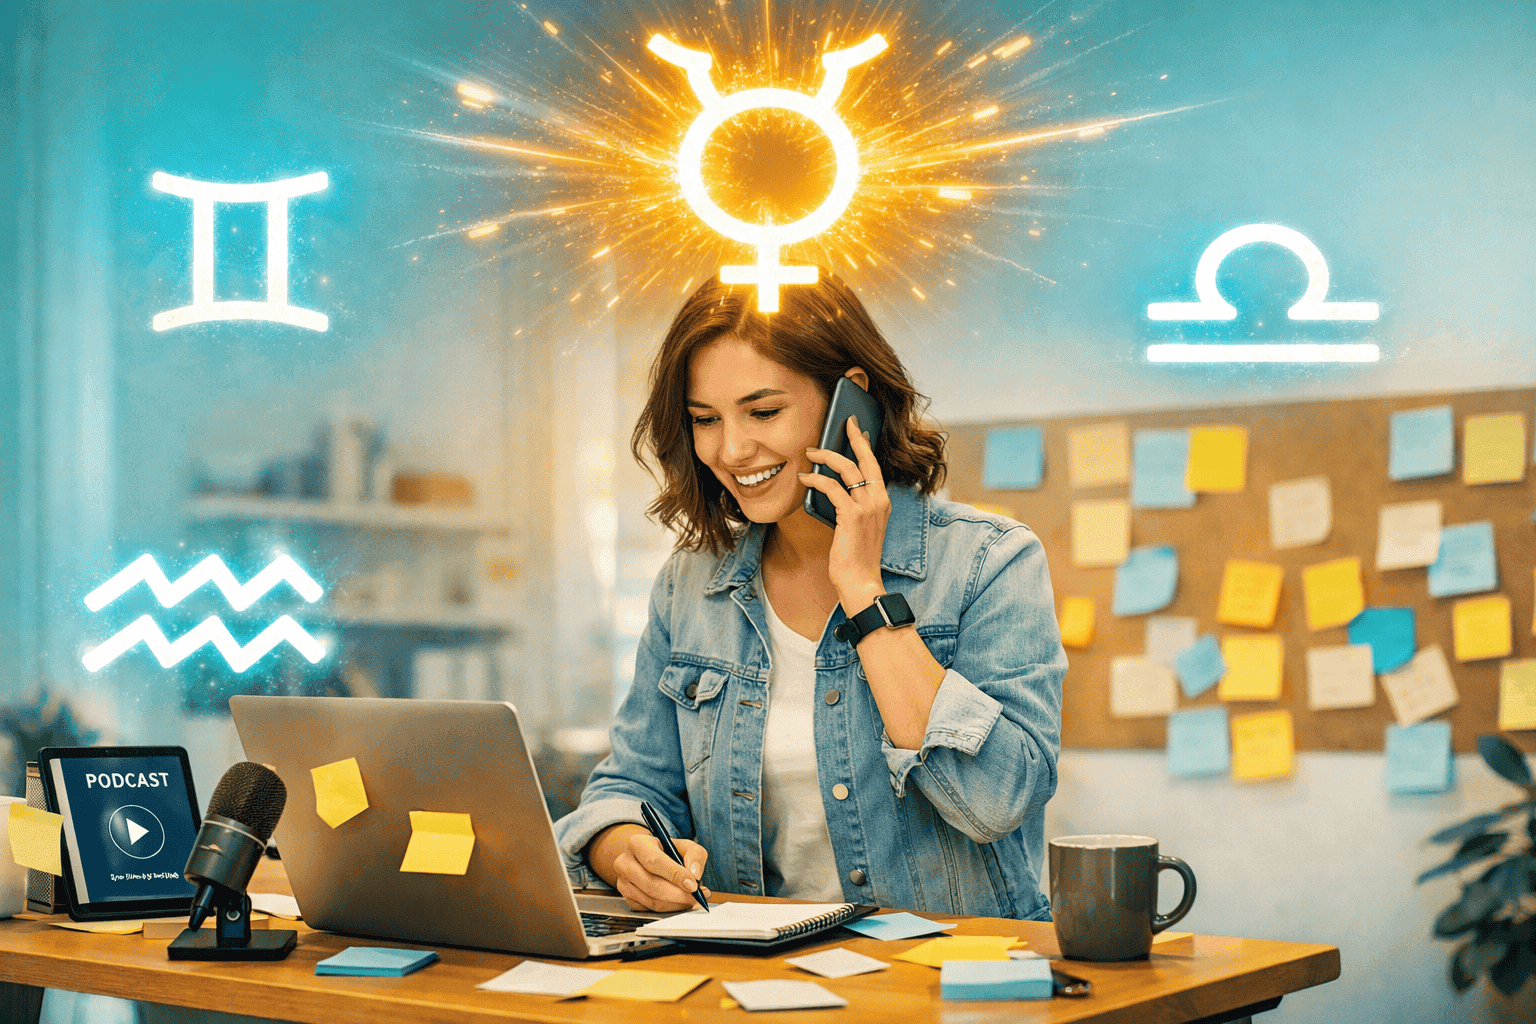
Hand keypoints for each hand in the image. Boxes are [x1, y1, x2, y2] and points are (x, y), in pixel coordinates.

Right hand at [587, 823, 712, 912]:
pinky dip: (668, 909)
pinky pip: (649, 909)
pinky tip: (680, 902)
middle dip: (678, 894)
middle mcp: (624, 862)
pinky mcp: (626, 898)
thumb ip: (695, 854)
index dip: (675, 875)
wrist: (649, 858)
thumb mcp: (685, 845)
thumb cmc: (667, 851)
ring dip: (675, 903)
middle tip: (696, 897)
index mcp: (637, 843)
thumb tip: (694, 873)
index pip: (655, 861)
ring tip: (692, 899)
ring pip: (651, 900)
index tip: (693, 885)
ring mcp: (622, 882)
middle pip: (652, 884)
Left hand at [800, 416, 890, 608]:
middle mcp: (879, 500)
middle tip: (843, 422)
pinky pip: (832, 487)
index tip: (857, 429)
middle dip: (853, 437)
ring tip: (811, 451)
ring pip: (847, 469)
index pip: (875, 466)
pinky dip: (816, 479)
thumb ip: (852, 505)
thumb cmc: (856, 556)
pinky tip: (805, 478)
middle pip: (865, 460)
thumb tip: (833, 485)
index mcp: (883, 502)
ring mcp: (867, 507)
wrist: (860, 581)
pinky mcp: (851, 515)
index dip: (865, 445)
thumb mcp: (859, 526)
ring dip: (827, 456)